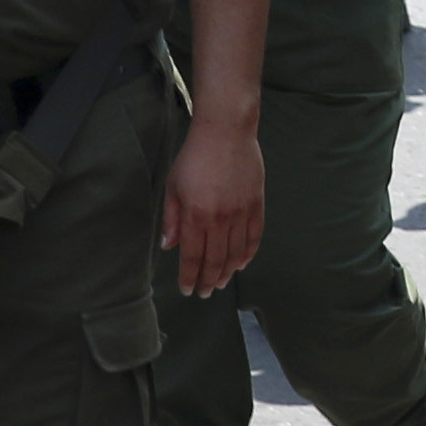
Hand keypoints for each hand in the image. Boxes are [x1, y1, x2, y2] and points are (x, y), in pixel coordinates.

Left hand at [161, 110, 264, 295]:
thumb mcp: (173, 186)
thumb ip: (172, 219)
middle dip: (208, 281)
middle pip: (215, 260)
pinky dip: (248, 253)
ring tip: (221, 283)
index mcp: (195, 216)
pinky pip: (254, 237)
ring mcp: (241, 213)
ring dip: (228, 272)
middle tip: (204, 293)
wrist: (227, 132)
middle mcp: (219, 219)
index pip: (192, 257)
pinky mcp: (256, 204)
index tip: (187, 289)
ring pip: (236, 253)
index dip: (189, 277)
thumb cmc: (194, 157)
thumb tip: (168, 246)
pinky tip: (242, 263)